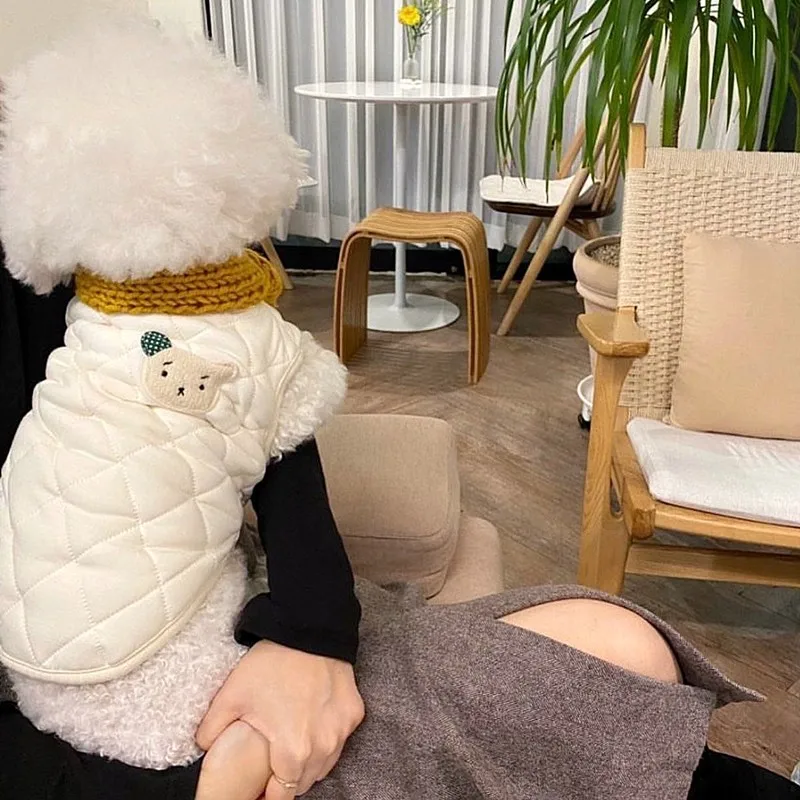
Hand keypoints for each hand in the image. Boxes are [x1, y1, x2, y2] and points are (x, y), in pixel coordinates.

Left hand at [196, 640, 363, 797]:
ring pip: (324, 764)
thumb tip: (204, 747)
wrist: (310, 629)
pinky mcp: (354, 713)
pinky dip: (326, 739)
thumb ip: (211, 729)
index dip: (266, 798)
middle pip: (302, 783)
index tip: (257, 792)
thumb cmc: (274, 662)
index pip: (281, 797)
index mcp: (293, 751)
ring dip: (307, 763)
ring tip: (290, 744)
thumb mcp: (232, 695)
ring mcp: (342, 730)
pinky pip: (339, 740)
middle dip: (285, 780)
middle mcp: (323, 747)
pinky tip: (312, 722)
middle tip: (270, 764)